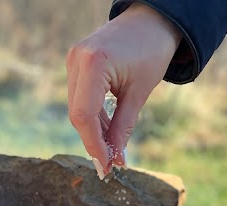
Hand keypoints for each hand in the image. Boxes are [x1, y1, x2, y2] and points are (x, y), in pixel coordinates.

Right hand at [66, 3, 181, 175]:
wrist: (152, 19)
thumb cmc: (152, 50)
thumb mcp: (139, 93)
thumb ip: (123, 128)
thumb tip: (116, 160)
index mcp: (94, 63)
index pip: (84, 115)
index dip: (94, 144)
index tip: (106, 166)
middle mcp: (77, 60)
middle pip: (78, 114)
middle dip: (93, 141)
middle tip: (109, 165)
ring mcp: (74, 61)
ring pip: (77, 109)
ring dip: (93, 131)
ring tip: (112, 149)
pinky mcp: (76, 64)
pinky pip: (80, 98)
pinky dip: (93, 117)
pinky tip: (107, 131)